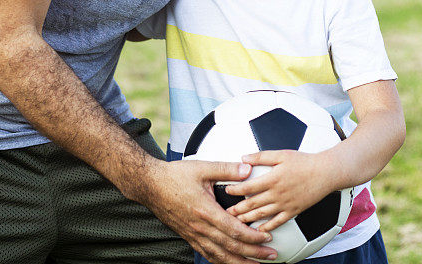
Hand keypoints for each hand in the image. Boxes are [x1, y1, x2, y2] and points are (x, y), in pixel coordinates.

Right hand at [134, 159, 276, 263]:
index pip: (234, 230)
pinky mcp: (189, 237)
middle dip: (253, 254)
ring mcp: (194, 234)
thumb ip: (227, 170)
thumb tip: (247, 169)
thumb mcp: (203, 168)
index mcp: (206, 211)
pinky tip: (230, 262)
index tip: (267, 238)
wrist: (150, 185)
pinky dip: (221, 261)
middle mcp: (200, 227)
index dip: (253, 237)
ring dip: (239, 262)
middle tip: (271, 255)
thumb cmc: (174, 177)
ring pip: (219, 256)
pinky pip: (207, 254)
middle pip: (231, 247)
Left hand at [224, 151, 335, 231]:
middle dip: (237, 209)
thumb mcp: (281, 154)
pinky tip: (259, 230)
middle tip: (225, 212)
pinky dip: (267, 227)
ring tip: (236, 222)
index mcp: (272, 178)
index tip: (227, 191)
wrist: (326, 173)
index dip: (235, 190)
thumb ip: (261, 156)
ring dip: (248, 219)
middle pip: (252, 204)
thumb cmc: (305, 162)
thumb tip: (244, 158)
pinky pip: (278, 222)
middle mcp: (277, 194)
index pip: (248, 187)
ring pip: (262, 215)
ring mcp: (285, 204)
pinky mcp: (293, 211)